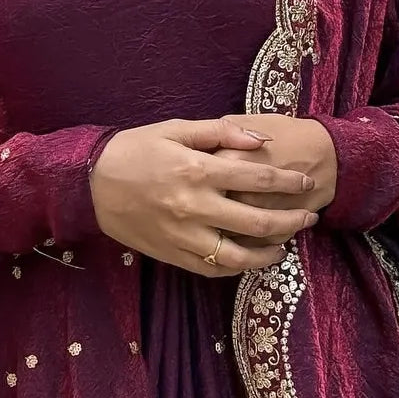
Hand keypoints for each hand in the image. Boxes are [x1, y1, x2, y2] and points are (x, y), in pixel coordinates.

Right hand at [89, 115, 320, 277]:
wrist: (90, 183)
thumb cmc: (135, 150)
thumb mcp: (175, 128)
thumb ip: (220, 132)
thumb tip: (260, 140)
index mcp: (197, 170)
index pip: (257, 177)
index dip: (288, 181)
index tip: (306, 182)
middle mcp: (194, 206)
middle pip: (258, 221)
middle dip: (291, 220)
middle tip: (309, 216)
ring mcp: (183, 235)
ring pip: (239, 255)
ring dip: (269, 253)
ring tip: (285, 245)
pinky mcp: (172, 254)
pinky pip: (212, 268)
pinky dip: (237, 267)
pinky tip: (250, 259)